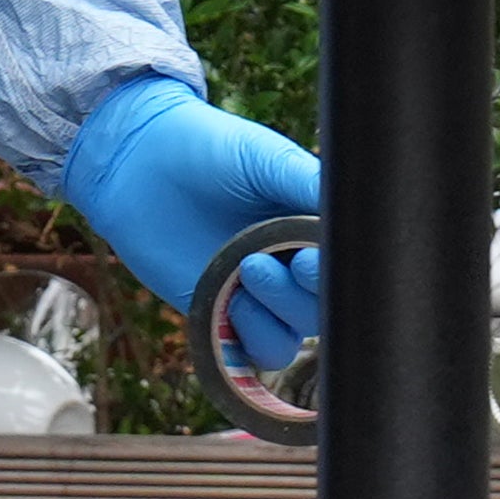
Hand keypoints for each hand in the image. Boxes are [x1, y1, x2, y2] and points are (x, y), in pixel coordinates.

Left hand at [53, 78, 325, 367]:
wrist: (137, 160)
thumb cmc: (206, 148)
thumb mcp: (265, 157)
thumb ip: (310, 183)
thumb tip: (362, 209)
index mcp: (309, 226)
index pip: (343, 265)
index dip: (337, 271)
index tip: (314, 257)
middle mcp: (289, 263)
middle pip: (322, 306)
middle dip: (305, 292)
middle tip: (281, 262)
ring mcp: (255, 292)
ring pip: (291, 333)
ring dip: (277, 314)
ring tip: (247, 271)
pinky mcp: (219, 312)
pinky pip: (252, 350)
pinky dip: (251, 337)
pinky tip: (232, 302)